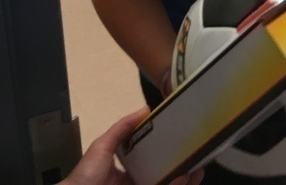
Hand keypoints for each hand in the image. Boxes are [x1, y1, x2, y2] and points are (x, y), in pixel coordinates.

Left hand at [62, 108, 202, 184]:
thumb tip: (146, 108)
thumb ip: (123, 128)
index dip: (172, 159)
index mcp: (129, 174)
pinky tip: (183, 179)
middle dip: (185, 173)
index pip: (156, 166)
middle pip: (165, 179)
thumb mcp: (103, 146)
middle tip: (199, 164)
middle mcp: (137, 184)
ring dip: (184, 181)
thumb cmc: (86, 175)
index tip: (187, 149)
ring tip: (197, 172)